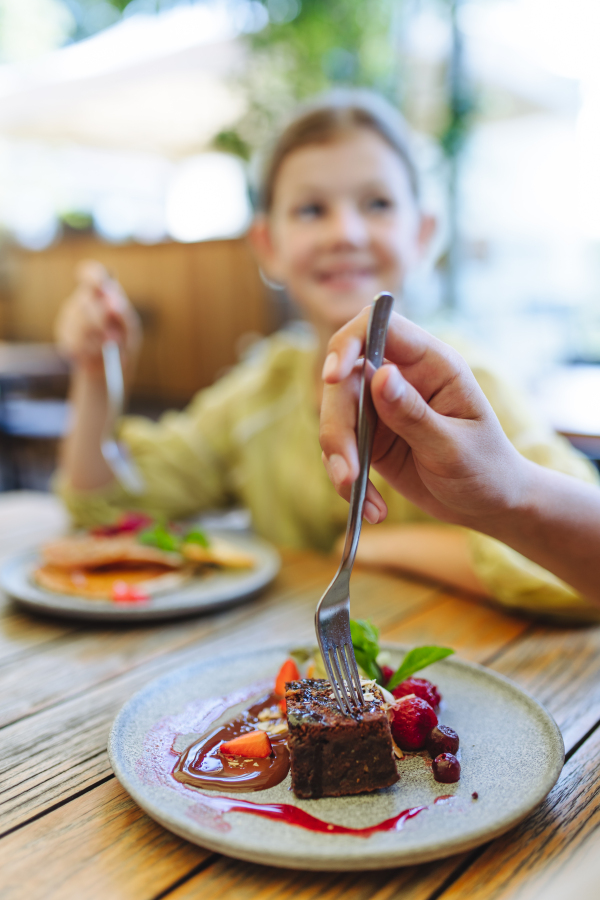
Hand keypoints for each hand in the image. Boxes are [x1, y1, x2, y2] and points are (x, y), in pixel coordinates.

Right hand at [55, 260, 140, 374]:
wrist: (109, 367)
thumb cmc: (122, 343)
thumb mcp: (131, 329)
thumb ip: (124, 315)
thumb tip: (112, 302)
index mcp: (101, 293)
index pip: (91, 274)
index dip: (92, 274)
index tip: (100, 284)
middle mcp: (82, 300)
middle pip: (84, 302)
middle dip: (100, 321)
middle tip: (114, 338)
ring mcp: (69, 316)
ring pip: (78, 324)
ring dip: (96, 340)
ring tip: (107, 347)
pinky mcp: (63, 333)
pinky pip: (73, 340)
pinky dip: (88, 350)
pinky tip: (95, 352)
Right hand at [320, 309, 527, 530]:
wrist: (490, 504)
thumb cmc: (486, 469)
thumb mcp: (453, 447)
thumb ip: (414, 413)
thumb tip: (380, 374)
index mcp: (432, 364)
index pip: (379, 327)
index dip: (349, 343)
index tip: (332, 377)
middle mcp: (402, 378)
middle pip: (345, 379)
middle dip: (337, 426)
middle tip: (347, 473)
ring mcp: (381, 407)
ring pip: (335, 415)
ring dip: (337, 456)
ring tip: (356, 493)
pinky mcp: (370, 436)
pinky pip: (340, 448)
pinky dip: (346, 479)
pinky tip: (372, 508)